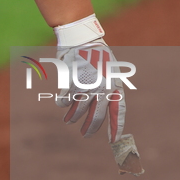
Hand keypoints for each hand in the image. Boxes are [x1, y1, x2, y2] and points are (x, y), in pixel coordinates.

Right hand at [53, 15, 124, 142]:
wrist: (82, 38)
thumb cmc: (95, 55)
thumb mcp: (108, 70)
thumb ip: (108, 89)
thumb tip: (101, 109)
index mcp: (114, 84)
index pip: (118, 110)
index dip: (116, 126)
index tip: (114, 141)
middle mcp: (103, 87)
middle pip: (97, 115)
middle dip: (90, 128)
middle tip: (85, 135)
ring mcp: (88, 85)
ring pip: (79, 109)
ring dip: (73, 117)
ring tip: (68, 121)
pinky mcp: (74, 82)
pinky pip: (67, 99)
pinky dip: (63, 103)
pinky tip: (61, 104)